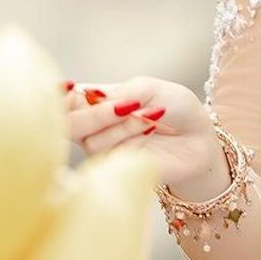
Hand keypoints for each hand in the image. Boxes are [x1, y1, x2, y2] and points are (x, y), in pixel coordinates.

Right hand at [65, 78, 218, 189]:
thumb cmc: (174, 107)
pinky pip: (112, 156)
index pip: (62, 100)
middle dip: (94, 114)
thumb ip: (115, 92)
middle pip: (67, 124)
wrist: (199, 136)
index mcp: (95, 102)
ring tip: (150, 119)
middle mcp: (92, 127)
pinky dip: (133, 139)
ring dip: (124, 126)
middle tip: (126, 105)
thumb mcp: (147, 88)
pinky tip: (150, 133)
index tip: (73, 88)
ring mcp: (103, 151)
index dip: (61, 96)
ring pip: (92, 141)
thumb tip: (83, 92)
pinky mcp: (117, 171)